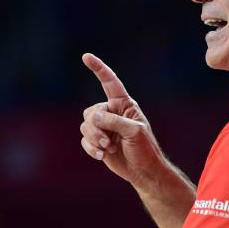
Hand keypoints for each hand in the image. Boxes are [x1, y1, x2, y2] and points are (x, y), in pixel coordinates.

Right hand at [80, 53, 165, 187]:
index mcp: (124, 104)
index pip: (109, 82)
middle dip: (96, 127)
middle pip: (91, 111)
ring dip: (94, 139)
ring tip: (108, 148)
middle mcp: (112, 112)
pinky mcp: (96, 141)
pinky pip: (84, 140)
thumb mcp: (134, 132)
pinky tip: (102, 156)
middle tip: (108, 141)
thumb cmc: (145, 149)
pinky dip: (91, 149)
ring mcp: (103, 127)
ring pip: (85, 126)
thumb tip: (94, 117)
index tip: (86, 56)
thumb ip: (114, 122)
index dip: (98, 68)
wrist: (142, 171)